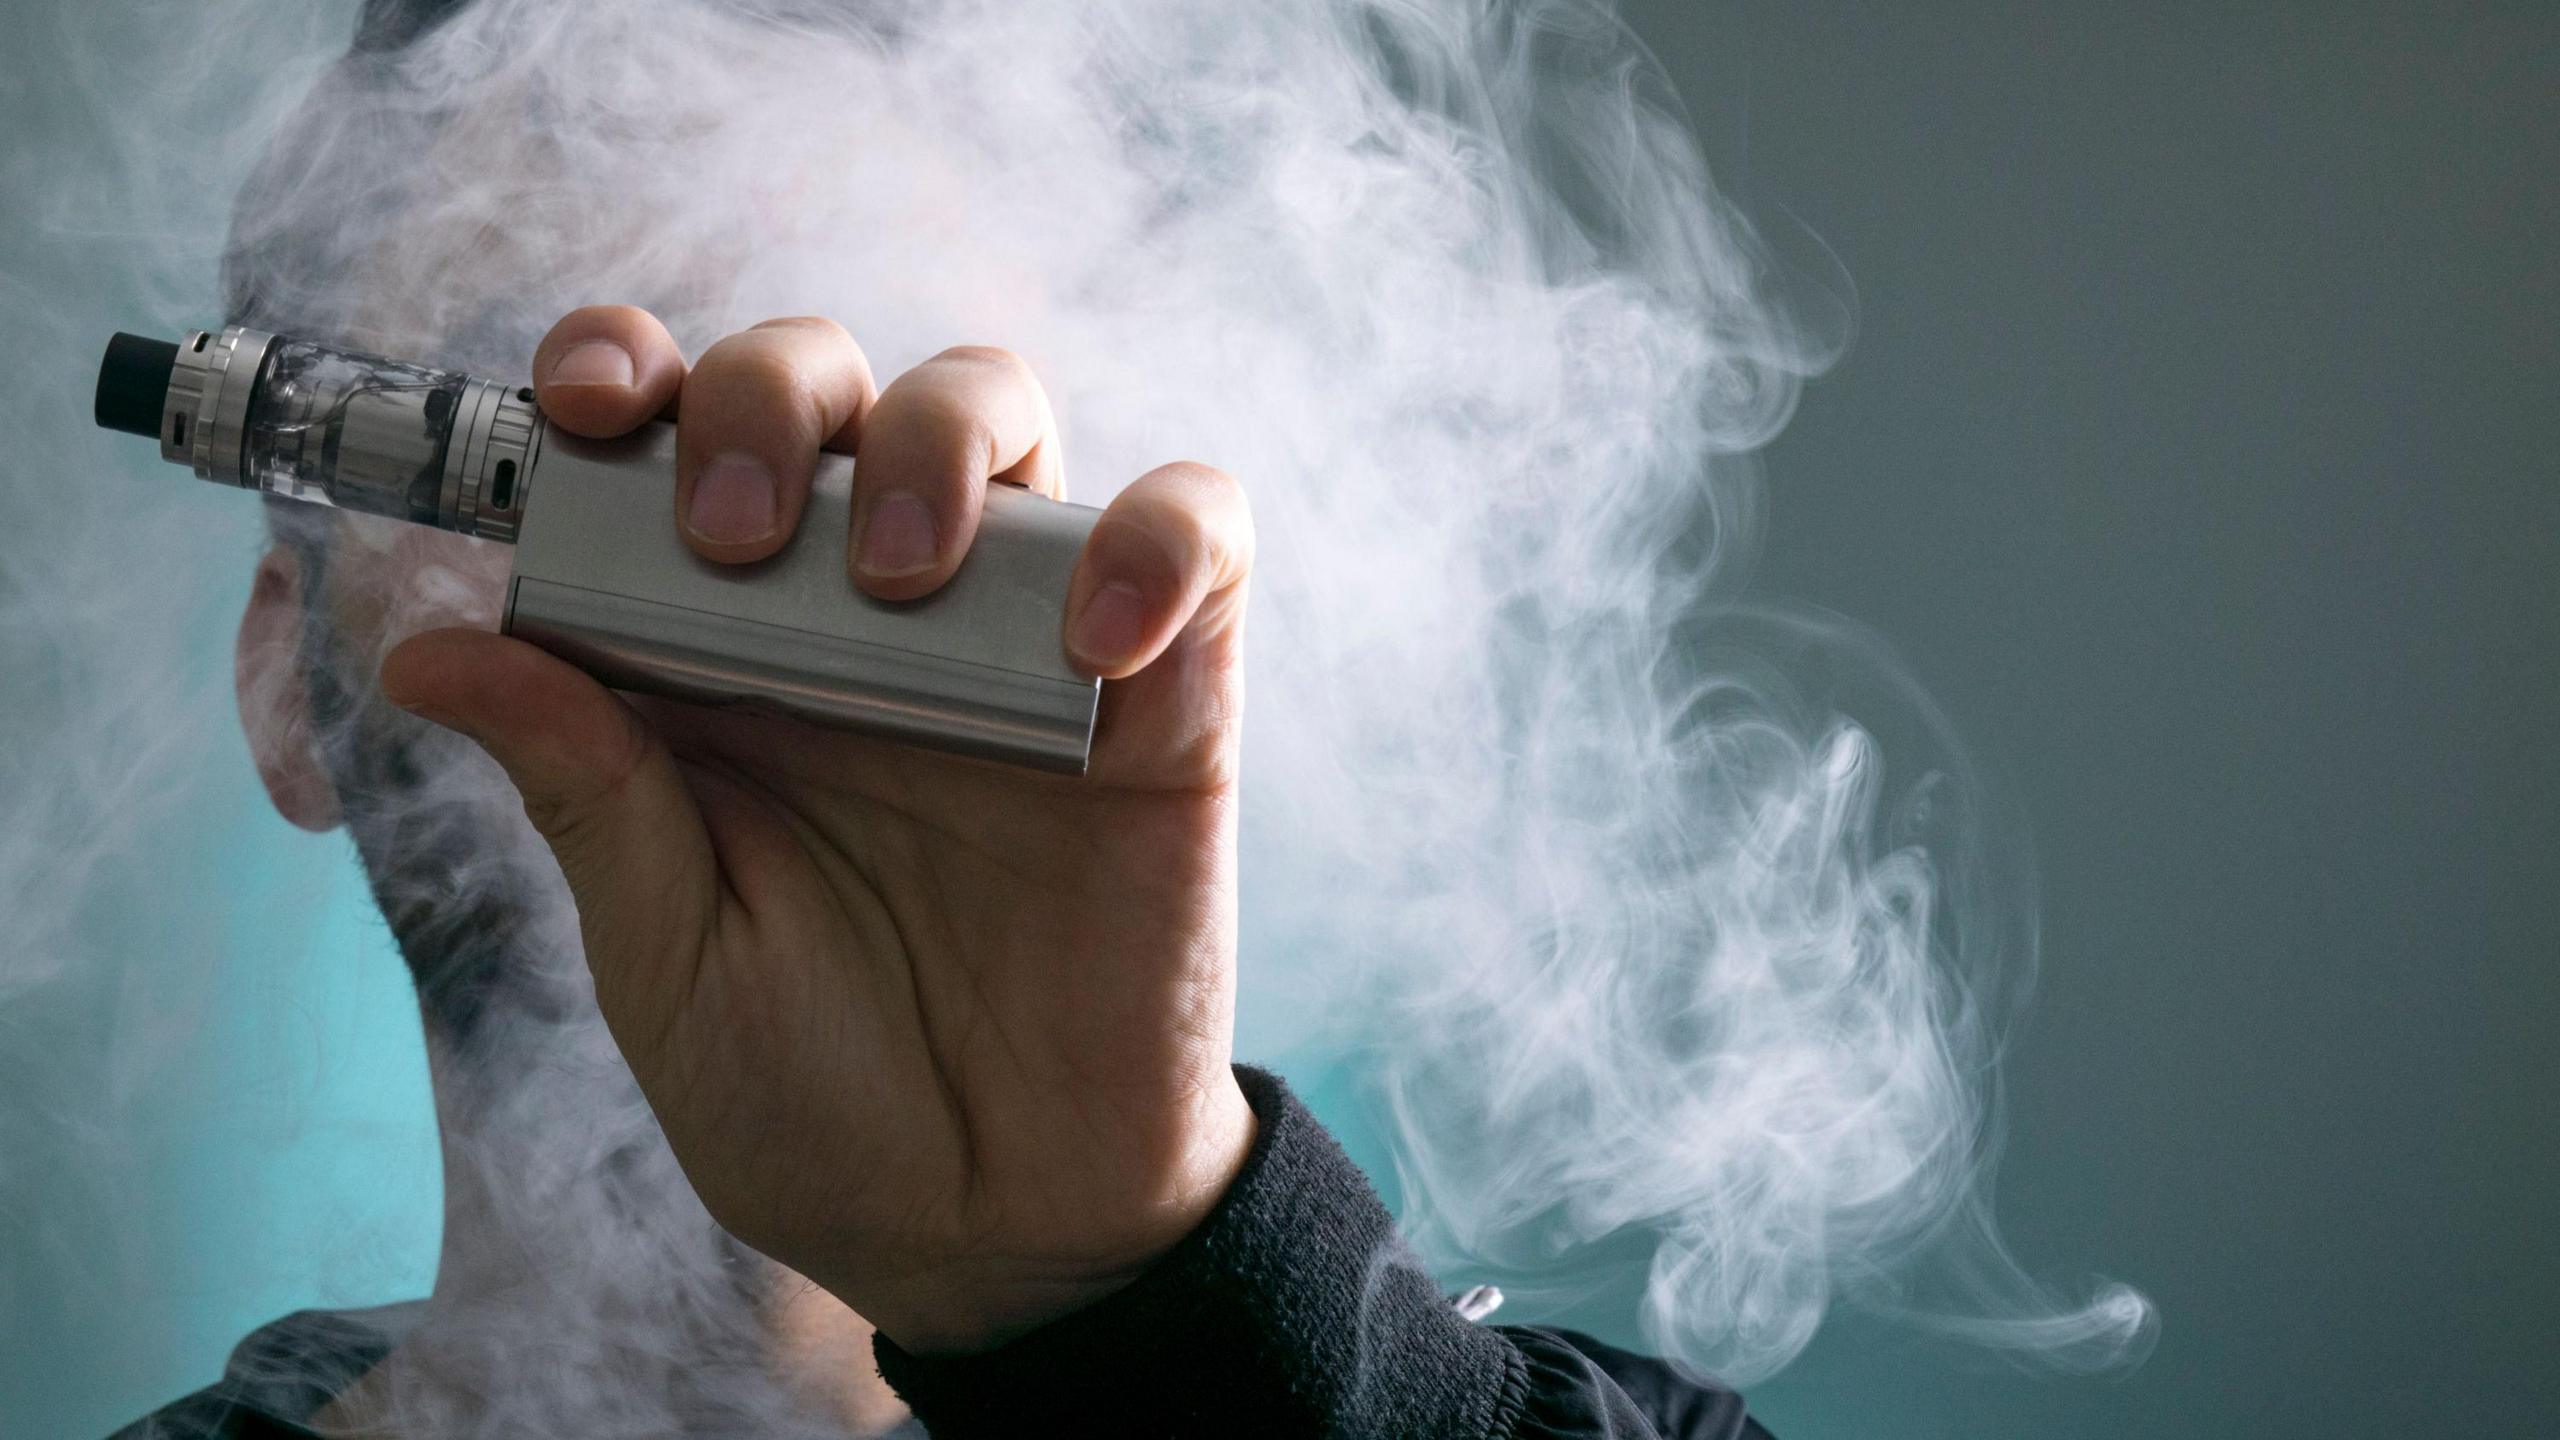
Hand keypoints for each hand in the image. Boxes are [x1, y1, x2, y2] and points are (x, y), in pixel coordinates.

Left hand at [378, 306, 1256, 1352]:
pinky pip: (1195, 532)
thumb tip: (428, 642)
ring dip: (939, 438)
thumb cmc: (813, 1096)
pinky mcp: (1166, 693)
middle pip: (829, 383)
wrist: (999, 1225)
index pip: (672, 439)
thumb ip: (585, 791)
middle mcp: (862, 615)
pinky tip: (1099, 640)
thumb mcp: (669, 957)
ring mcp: (1017, 639)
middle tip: (729, 543)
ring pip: (997, 407)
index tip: (586, 403)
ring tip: (900, 583)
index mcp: (718, 658)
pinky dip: (1156, 537)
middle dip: (765, 399)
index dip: (627, 371)